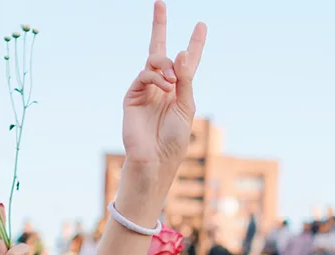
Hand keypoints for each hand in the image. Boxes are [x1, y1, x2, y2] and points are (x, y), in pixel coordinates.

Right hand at [119, 1, 206, 217]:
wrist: (155, 158)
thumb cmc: (175, 139)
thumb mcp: (187, 107)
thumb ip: (186, 80)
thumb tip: (180, 52)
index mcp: (179, 90)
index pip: (187, 63)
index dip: (194, 44)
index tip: (201, 25)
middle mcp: (162, 86)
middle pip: (160, 51)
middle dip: (159, 26)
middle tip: (160, 2)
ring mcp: (146, 89)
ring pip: (154, 60)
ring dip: (166, 65)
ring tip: (173, 81)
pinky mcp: (132, 94)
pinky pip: (145, 74)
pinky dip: (157, 77)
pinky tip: (165, 86)